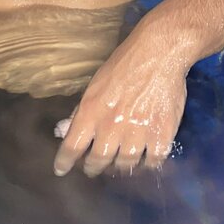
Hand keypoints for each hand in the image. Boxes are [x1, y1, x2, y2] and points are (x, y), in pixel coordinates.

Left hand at [53, 21, 190, 177]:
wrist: (158, 53)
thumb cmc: (124, 64)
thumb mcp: (95, 84)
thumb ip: (80, 111)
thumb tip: (62, 131)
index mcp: (91, 112)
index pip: (72, 146)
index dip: (65, 162)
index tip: (61, 170)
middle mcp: (112, 127)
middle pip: (98, 161)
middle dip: (93, 167)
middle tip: (93, 167)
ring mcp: (137, 133)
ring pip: (124, 165)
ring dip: (119, 165)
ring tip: (119, 162)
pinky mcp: (161, 135)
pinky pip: (152, 162)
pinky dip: (147, 163)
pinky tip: (145, 158)